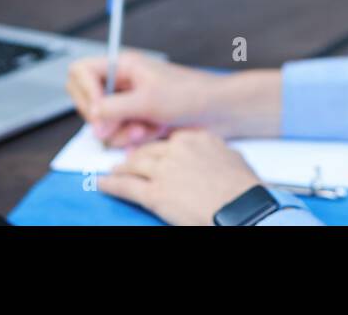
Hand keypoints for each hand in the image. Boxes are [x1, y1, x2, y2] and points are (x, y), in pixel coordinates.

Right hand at [65, 49, 221, 147]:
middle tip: (117, 125)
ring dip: (122, 131)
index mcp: (123, 66)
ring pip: (103, 123)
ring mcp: (129, 104)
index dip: (84, 91)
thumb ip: (114, 108)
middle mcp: (122, 84)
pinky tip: (153, 133)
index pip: (81, 71)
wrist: (217, 112)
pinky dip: (133, 139)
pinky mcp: (138, 122)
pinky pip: (120, 135)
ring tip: (144, 129)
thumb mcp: (147, 100)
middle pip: (86, 100)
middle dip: (101, 117)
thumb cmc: (189, 95)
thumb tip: (92, 118)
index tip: (98, 110)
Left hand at [97, 127, 264, 225]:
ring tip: (113, 171)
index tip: (151, 150)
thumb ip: (218, 152)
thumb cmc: (245, 189)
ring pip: (134, 165)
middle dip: (136, 156)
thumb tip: (215, 156)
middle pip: (148, 150)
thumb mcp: (234, 159)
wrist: (243, 209)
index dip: (157, 147)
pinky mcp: (155, 193)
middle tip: (127, 160)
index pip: (168, 139)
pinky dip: (111, 184)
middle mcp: (178, 149)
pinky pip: (126, 186)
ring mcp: (164, 170)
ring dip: (121, 168)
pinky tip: (102, 183)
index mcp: (197, 138)